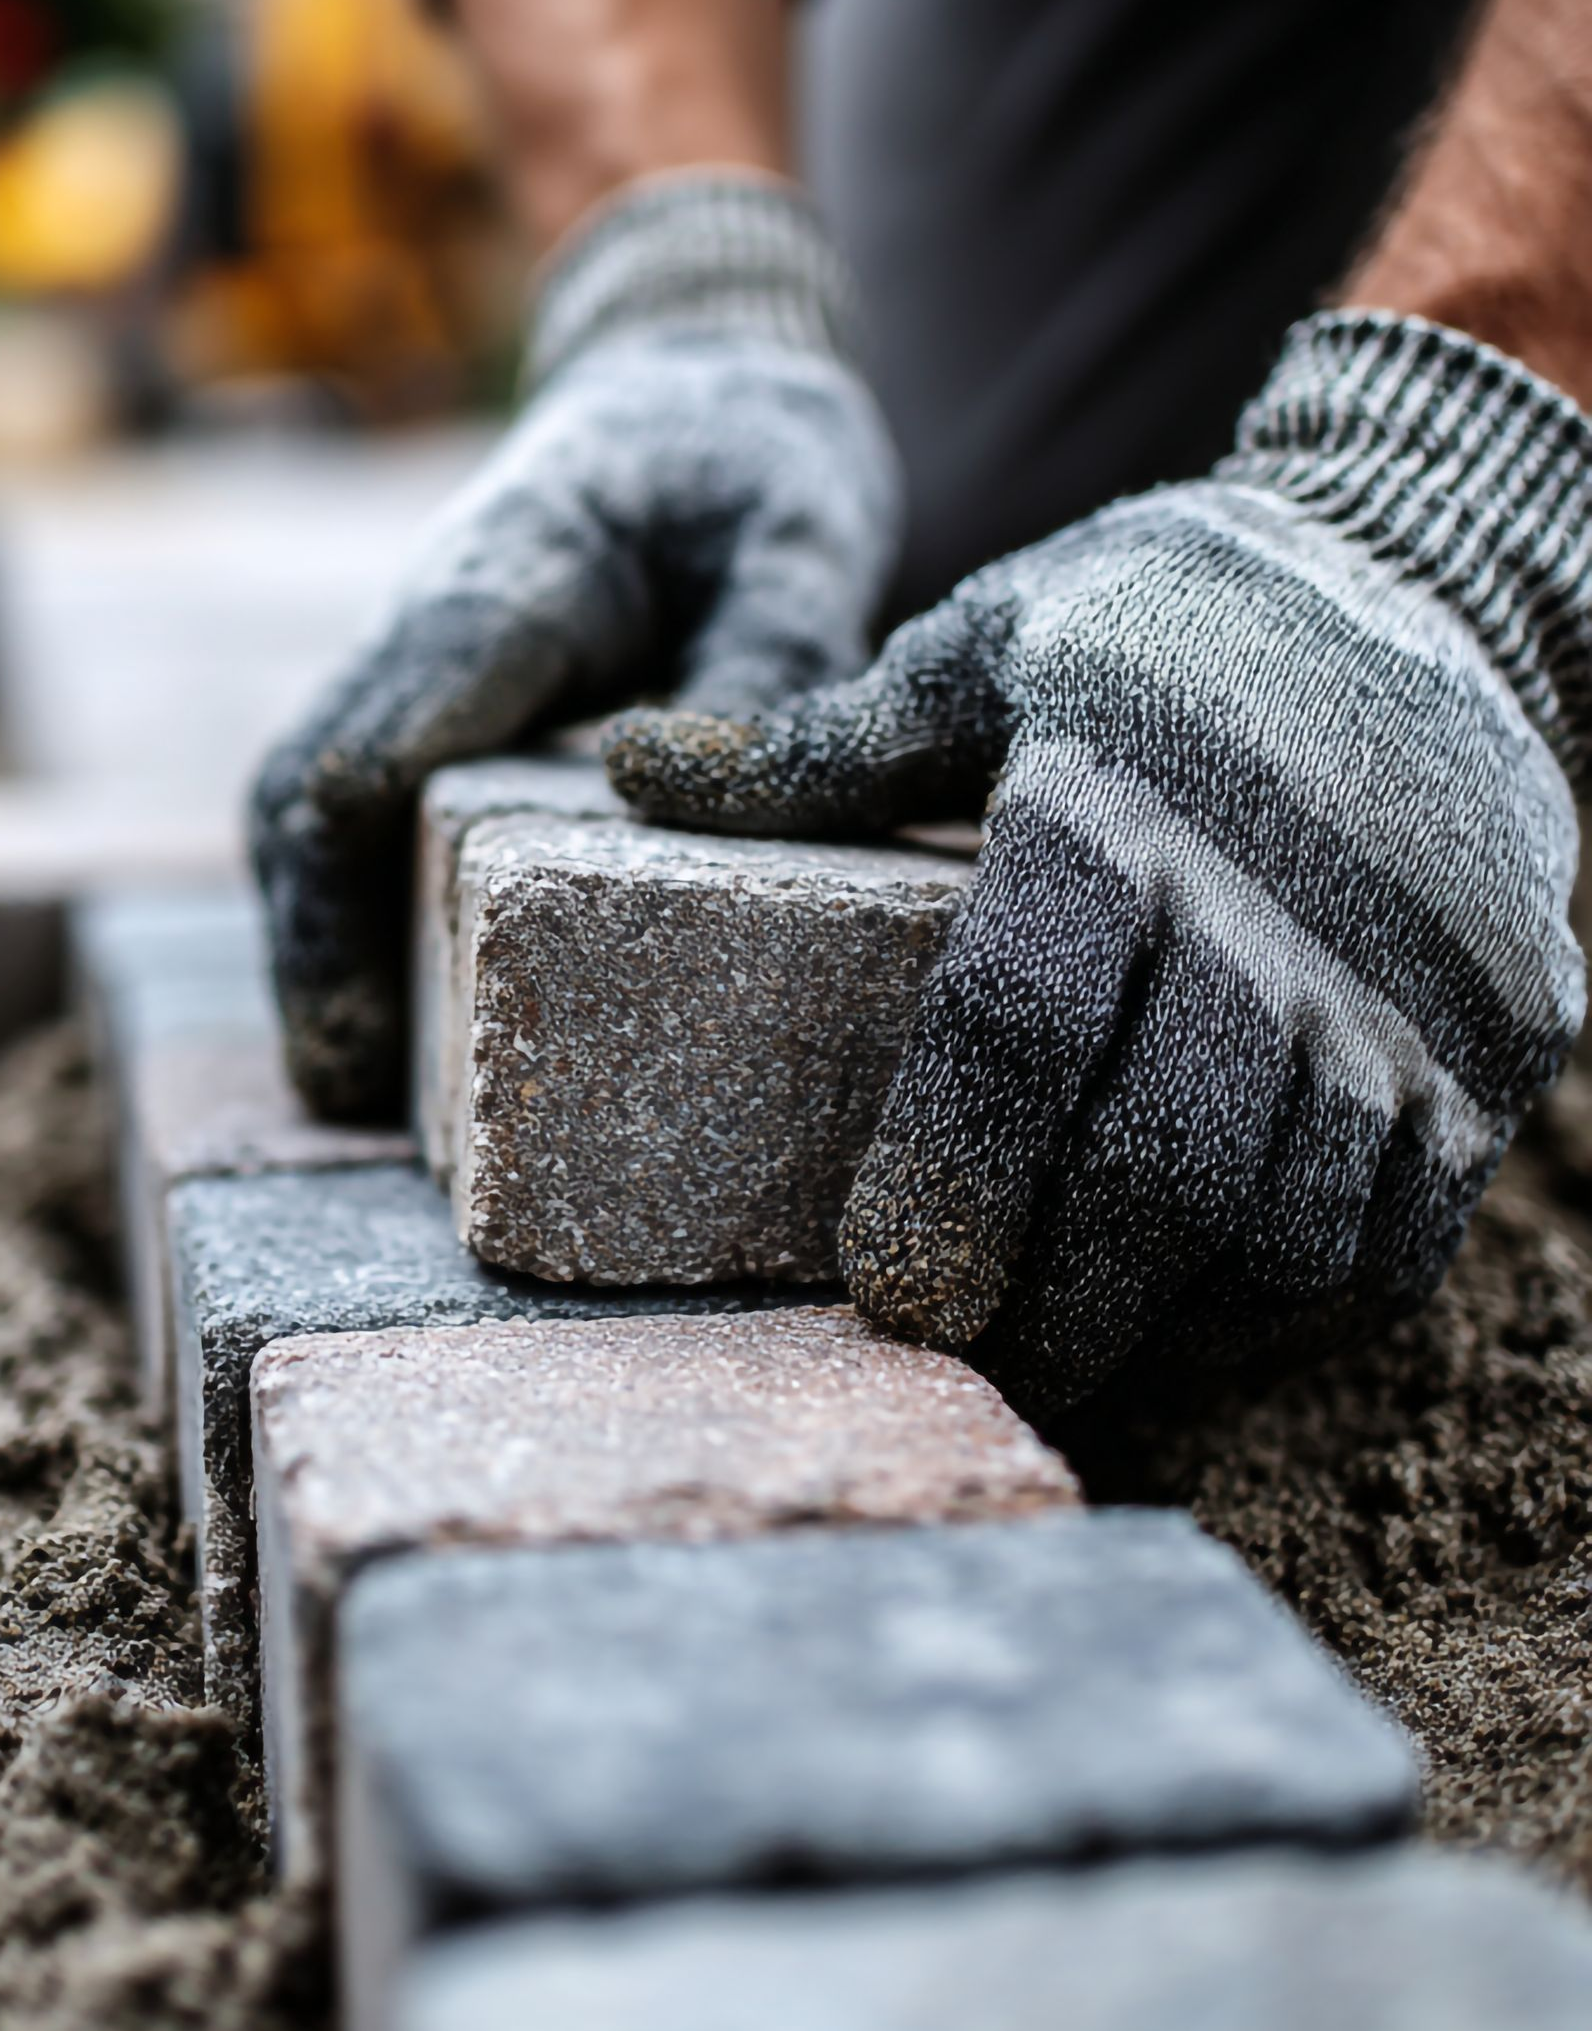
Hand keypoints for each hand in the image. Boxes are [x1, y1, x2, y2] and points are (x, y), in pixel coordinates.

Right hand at [250, 175, 898, 1121]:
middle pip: (301, 802)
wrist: (693, 385)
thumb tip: (687, 803)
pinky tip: (399, 1026)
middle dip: (309, 952)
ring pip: (311, 818)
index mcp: (496, 594)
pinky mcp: (439, 717)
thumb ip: (769, 664)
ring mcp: (416, 678)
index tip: (357, 1037)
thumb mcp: (796, 531)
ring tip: (358, 1092)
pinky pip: (365, 821)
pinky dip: (360, 915)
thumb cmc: (746, 459)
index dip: (340, 912)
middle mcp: (424, 639)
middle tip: (346, 1098)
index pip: (363, 757)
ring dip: (317, 945)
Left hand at [606, 313, 1591, 1416]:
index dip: (945, 1179)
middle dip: (1048, 1304)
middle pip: (1158, 1173)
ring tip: (1071, 1347)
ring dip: (1165, 1328)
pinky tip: (1197, 1313)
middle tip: (965, 1352)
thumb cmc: (1167, 625)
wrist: (1440, 581)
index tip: (885, 1285)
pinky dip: (1287, 1312)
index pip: (1019, 1025)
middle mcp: (1283, 903)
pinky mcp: (1498, 1045)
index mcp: (1121, 799)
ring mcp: (1413, 987)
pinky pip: (1394, 1241)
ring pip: (1284, 1236)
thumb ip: (819, 744)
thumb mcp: (987, 644)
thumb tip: (629, 768)